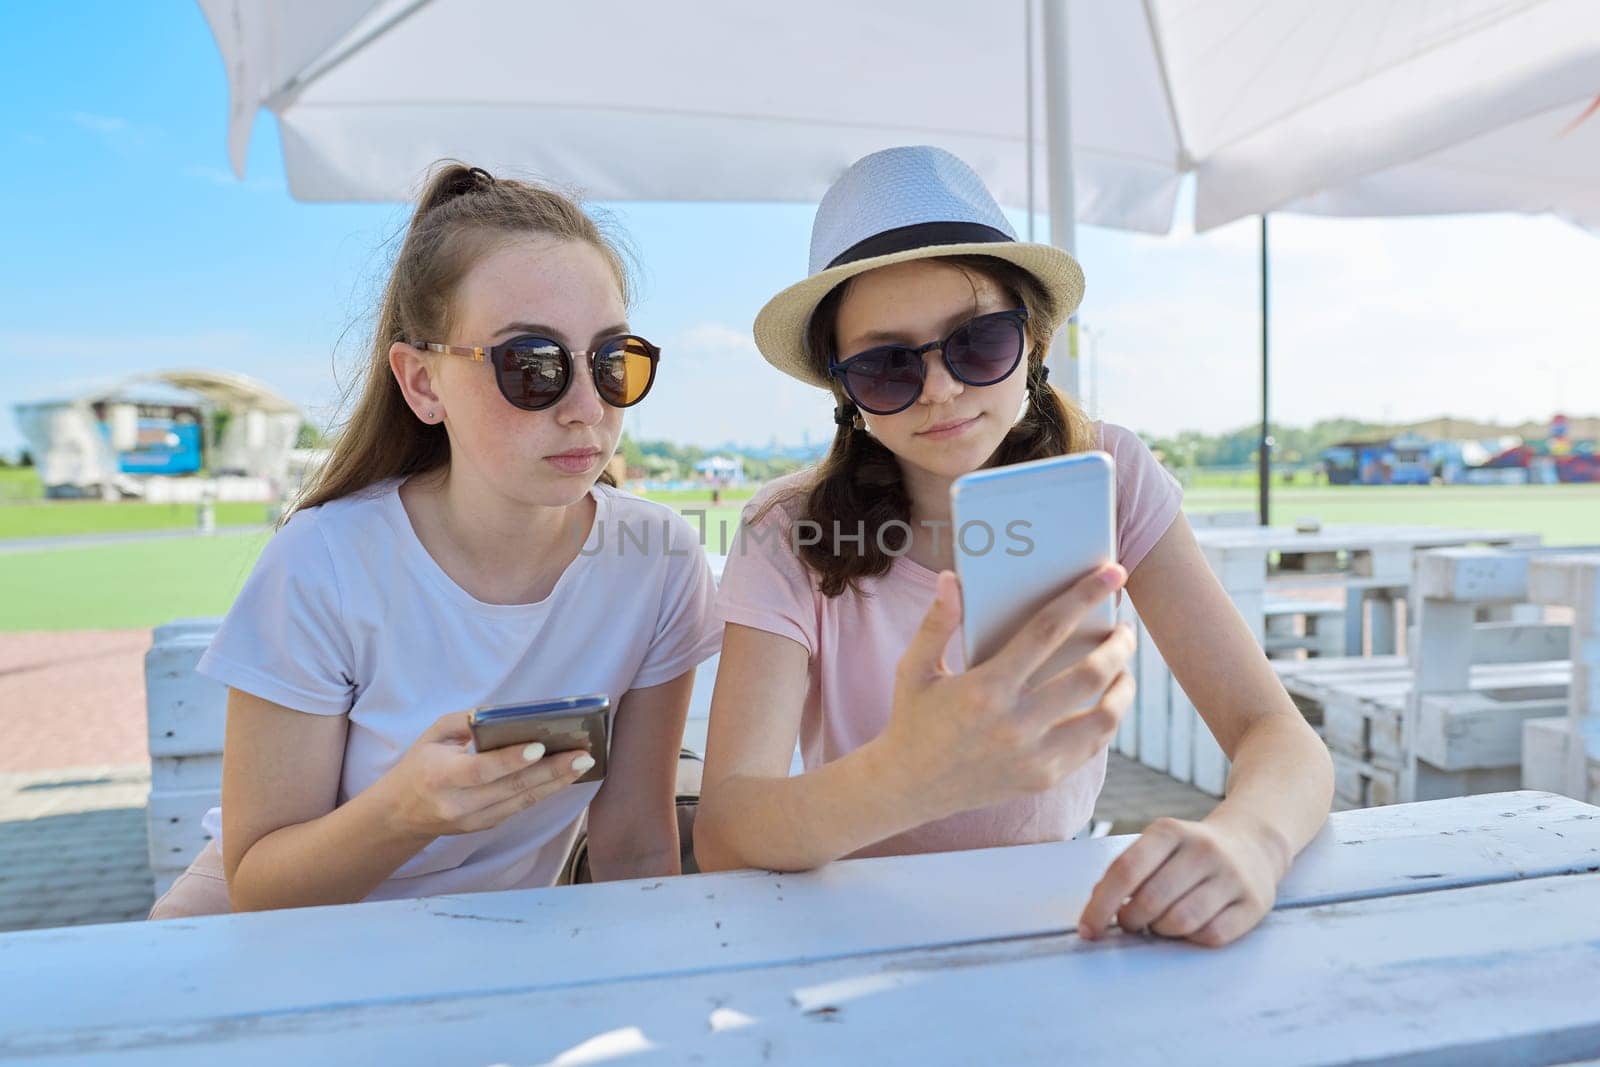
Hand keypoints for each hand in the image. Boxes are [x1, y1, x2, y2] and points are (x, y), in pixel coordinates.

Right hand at [376, 711, 592, 839]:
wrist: (400, 814)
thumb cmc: (421, 765)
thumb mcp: (433, 735)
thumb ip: (465, 722)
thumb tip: (505, 716)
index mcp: (440, 776)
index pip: (482, 770)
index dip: (512, 760)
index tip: (541, 747)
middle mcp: (458, 804)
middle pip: (511, 788)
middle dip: (551, 771)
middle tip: (582, 755)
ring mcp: (473, 821)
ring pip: (522, 802)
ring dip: (556, 783)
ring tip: (582, 763)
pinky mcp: (486, 827)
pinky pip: (519, 807)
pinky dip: (544, 791)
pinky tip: (564, 776)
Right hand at [877, 564, 1135, 822]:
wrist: (911, 786)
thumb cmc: (914, 718)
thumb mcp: (914, 668)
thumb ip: (937, 622)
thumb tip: (951, 579)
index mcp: (985, 689)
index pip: (1048, 630)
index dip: (1084, 597)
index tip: (1113, 573)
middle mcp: (1014, 724)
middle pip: (1090, 674)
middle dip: (1118, 644)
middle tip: (1124, 628)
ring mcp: (1033, 756)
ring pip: (1104, 716)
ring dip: (1123, 685)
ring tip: (1123, 667)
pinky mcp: (1043, 778)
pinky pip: (1093, 746)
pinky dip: (1107, 719)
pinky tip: (1106, 702)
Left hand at [1077, 811, 1287, 947]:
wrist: (1252, 843)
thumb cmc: (1188, 853)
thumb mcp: (1157, 847)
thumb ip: (1126, 873)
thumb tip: (1095, 913)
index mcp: (1169, 831)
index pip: (1125, 870)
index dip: (1100, 905)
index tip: (1087, 930)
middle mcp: (1203, 849)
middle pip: (1150, 901)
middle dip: (1131, 921)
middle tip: (1132, 922)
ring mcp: (1232, 876)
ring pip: (1180, 922)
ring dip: (1161, 932)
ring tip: (1161, 923)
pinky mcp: (1254, 903)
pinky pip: (1211, 936)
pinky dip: (1192, 941)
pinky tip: (1190, 928)